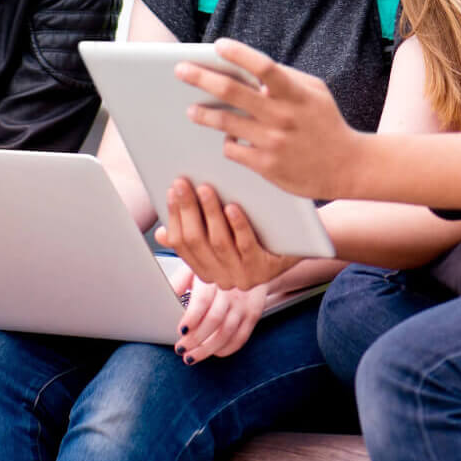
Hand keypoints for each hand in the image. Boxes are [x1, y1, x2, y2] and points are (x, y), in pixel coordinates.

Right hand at [155, 179, 297, 290]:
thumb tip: (162, 233)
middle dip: (188, 209)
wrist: (299, 244)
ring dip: (209, 213)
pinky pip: (246, 246)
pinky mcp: (264, 271)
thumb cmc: (257, 234)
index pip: (181, 243)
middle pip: (196, 241)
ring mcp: (243, 276)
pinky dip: (237, 226)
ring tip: (207, 189)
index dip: (174, 216)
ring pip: (219, 243)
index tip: (172, 190)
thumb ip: (195, 233)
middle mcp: (222, 278)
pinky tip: (232, 207)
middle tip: (184, 183)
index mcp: (206, 270)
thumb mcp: (222, 235)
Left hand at [171, 268, 264, 363]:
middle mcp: (230, 291)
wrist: (247, 262)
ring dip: (208, 349)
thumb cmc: (216, 269)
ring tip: (192, 356)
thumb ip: (179, 282)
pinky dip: (227, 349)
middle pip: (214, 320)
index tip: (181, 330)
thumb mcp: (195, 269)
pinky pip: (241, 337)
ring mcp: (243, 304)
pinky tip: (214, 352)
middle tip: (181, 349)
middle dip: (196, 339)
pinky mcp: (253, 313)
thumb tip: (163, 295)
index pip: (202, 301)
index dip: (191, 318)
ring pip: (227, 332)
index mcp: (213, 278)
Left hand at [176, 38, 358, 199]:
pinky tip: (225, 138)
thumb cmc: (325, 122)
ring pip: (225, 123)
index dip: (239, 54)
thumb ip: (284, 78)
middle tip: (180, 70)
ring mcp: (273, 142)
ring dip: (203, 114)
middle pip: (233, 92)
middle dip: (201, 77)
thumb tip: (248, 66)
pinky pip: (233, 149)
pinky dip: (226, 141)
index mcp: (296, 93)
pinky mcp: (267, 166)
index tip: (218, 45)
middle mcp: (282, 116)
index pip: (264, 67)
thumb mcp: (314, 92)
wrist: (348, 166)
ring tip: (191, 109)